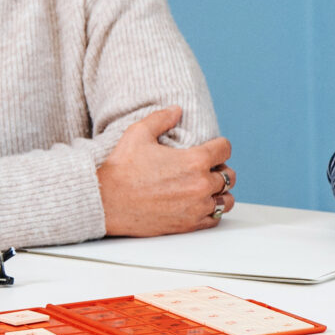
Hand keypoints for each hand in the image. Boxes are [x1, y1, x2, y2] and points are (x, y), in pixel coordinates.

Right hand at [96, 107, 235, 235]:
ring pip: (226, 200)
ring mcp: (197, 207)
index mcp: (194, 161)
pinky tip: (200, 204)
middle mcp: (201, 185)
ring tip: (207, 188)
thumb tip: (176, 110)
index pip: (225, 149)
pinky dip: (211, 211)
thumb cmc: (120, 169)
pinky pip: (215, 219)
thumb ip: (161, 119)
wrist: (105, 203)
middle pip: (228, 175)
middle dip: (219, 169)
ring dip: (220, 192)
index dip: (219, 146)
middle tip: (206, 169)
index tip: (212, 148)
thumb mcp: (138, 134)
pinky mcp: (189, 225)